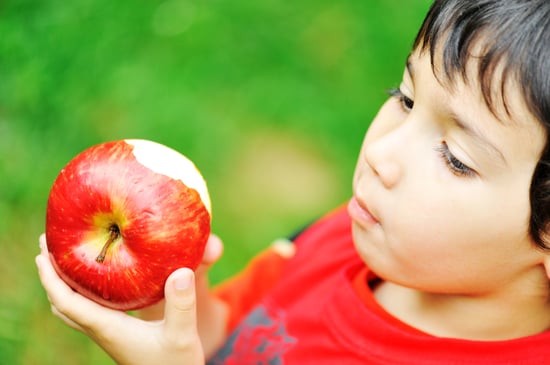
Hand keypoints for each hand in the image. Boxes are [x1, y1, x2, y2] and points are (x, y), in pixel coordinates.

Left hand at [36, 234, 205, 364]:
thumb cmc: (177, 363)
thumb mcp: (182, 334)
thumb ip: (181, 304)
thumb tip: (180, 271)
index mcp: (108, 328)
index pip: (67, 302)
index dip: (50, 278)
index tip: (42, 252)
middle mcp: (102, 330)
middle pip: (63, 303)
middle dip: (52, 276)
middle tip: (48, 247)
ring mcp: (108, 333)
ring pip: (74, 308)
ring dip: (64, 284)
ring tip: (66, 260)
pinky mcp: (117, 333)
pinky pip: (89, 310)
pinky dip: (82, 292)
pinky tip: (99, 279)